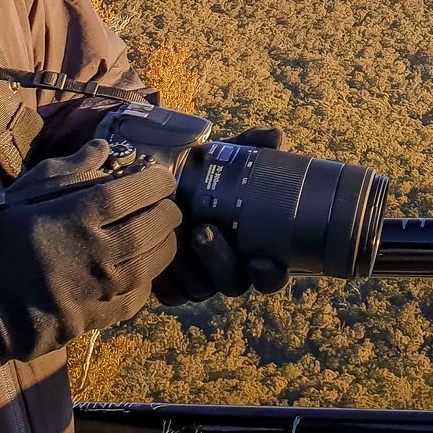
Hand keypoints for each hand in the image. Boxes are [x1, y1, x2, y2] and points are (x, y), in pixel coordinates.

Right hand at [0, 139, 181, 372]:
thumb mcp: (23, 195)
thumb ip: (67, 170)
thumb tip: (103, 149)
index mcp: (78, 216)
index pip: (140, 191)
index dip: (158, 180)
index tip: (158, 176)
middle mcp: (97, 253)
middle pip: (157, 226)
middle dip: (167, 209)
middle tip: (160, 203)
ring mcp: (100, 290)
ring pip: (156, 262)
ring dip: (163, 243)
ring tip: (152, 233)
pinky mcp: (97, 319)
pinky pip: (140, 295)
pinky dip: (146, 278)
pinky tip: (134, 268)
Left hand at [152, 127, 291, 305]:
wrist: (161, 180)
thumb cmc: (203, 172)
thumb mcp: (227, 154)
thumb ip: (253, 144)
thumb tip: (276, 139)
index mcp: (253, 247)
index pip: (270, 275)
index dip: (270, 275)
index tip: (261, 260)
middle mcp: (230, 268)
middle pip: (233, 284)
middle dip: (220, 262)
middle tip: (205, 230)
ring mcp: (200, 280)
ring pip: (200, 289)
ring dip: (190, 264)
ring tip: (177, 230)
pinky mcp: (170, 286)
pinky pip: (170, 293)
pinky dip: (166, 275)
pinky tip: (156, 245)